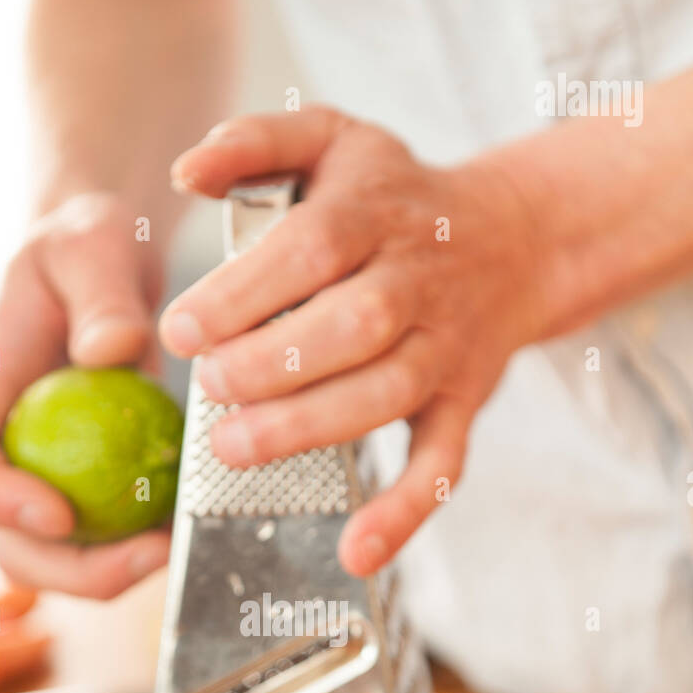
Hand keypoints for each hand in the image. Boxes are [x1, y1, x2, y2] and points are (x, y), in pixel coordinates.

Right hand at [0, 193, 170, 598]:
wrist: (108, 271)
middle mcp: (11, 451)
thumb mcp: (92, 246)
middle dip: (70, 570)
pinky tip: (188, 527)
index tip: (57, 513)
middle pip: (12, 540)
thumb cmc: (86, 249)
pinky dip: (147, 548)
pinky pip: (114, 540)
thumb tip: (109, 353)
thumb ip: (101, 294)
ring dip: (114, 573)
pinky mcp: (99, 490)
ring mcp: (52, 479)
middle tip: (144, 554)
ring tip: (173, 546)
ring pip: (62, 559)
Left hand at [159, 107, 544, 575]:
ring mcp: (445, 349)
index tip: (181, 331)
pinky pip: (444, 462)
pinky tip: (357, 553)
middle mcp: (417, 282)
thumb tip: (184, 171)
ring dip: (312, 427)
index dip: (245, 294)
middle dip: (274, 364)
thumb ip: (253, 142)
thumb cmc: (393, 196)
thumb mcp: (330, 138)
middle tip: (208, 388)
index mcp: (375, 213)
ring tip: (234, 450)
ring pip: (388, 394)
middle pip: (353, 326)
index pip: (310, 251)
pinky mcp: (463, 403)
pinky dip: (406, 512)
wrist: (511, 237)